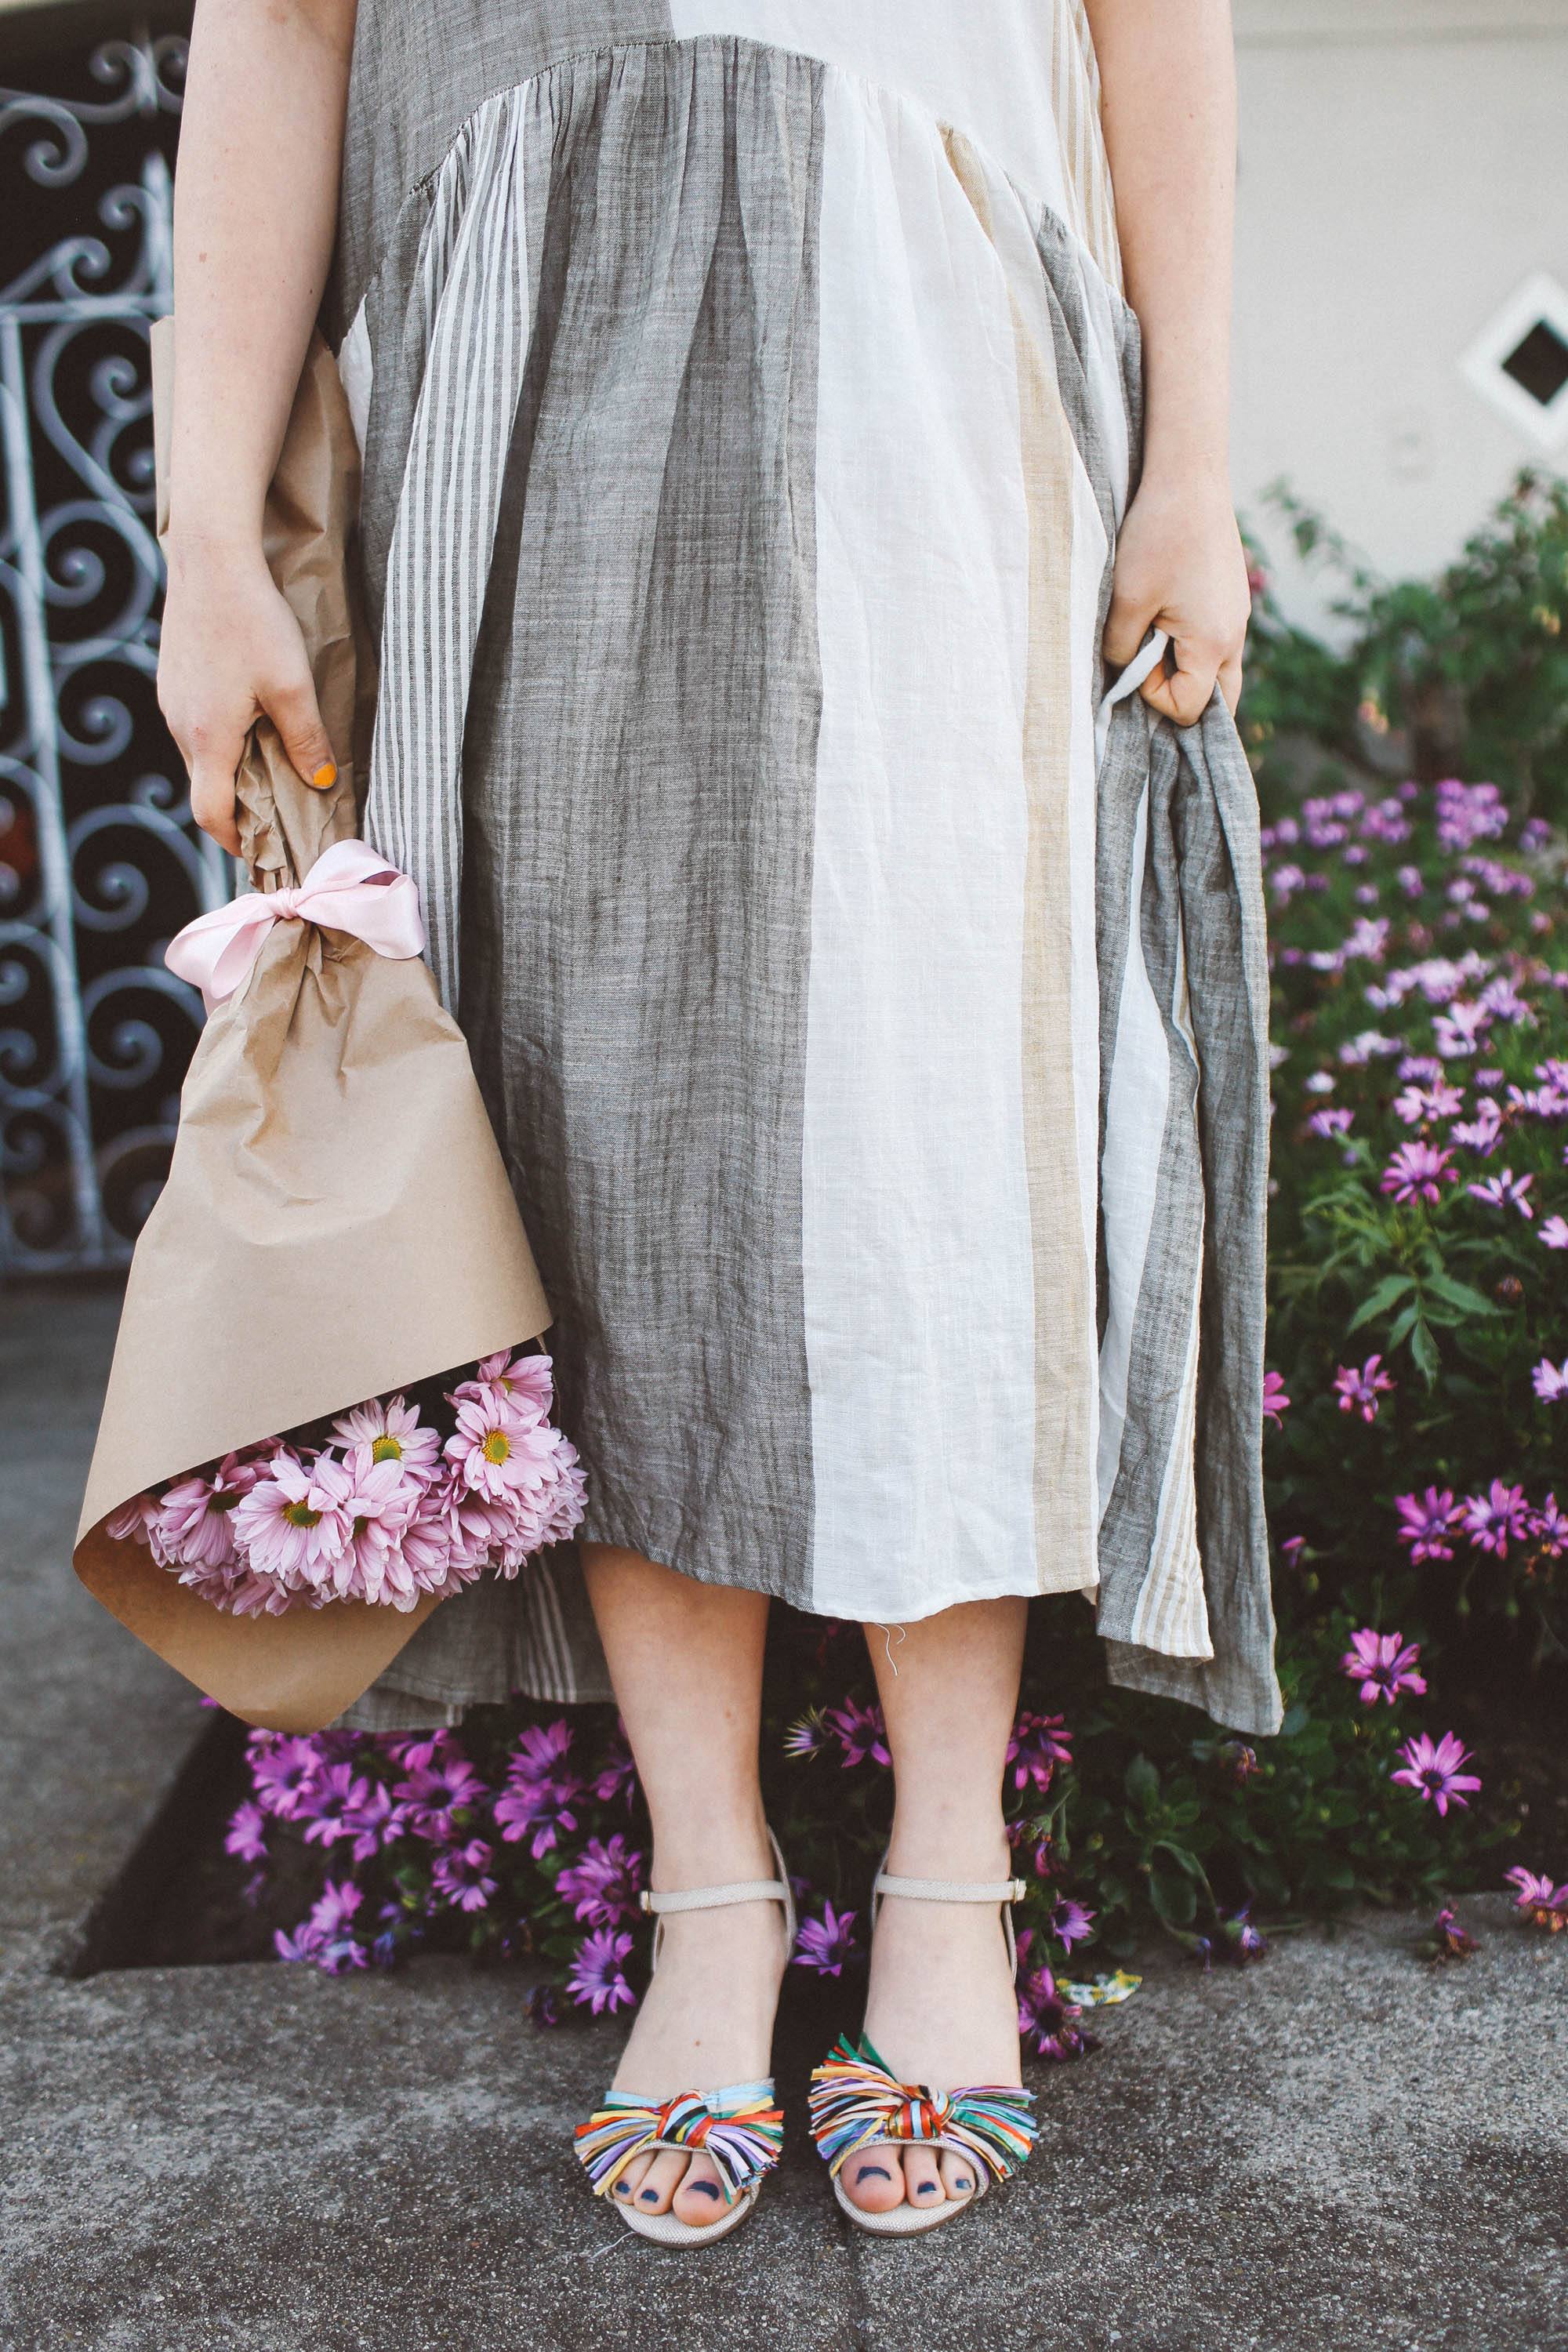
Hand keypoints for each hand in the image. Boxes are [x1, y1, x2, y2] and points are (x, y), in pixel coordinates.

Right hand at [157, 536, 335, 854]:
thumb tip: (321, 782)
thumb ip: (306, 740)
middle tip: (277, 815)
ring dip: (229, 772)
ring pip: (199, 757)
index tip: (262, 850)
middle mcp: (180, 726)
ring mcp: (171, 702)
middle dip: (238, 809)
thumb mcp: (292, 686)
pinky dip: (220, 742)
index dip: (235, 841)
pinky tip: (249, 722)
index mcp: (208, 738)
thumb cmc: (252, 621)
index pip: (210, 814)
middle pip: (203, 788)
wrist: (209, 559)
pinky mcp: (172, 681)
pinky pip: (195, 727)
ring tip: (270, 768)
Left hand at [1103, 467, 1249, 722]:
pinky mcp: (1231, 598)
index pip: (1190, 707)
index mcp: (1213, 643)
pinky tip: (1166, 619)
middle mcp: (1235, 635)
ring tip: (1154, 643)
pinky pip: (1218, 644)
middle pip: (1220, 701)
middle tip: (1148, 672)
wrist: (1190, 477)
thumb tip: (1123, 671)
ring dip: (1187, 672)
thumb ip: (1120, 649)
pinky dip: (1193, 648)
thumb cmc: (1158, 536)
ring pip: (1220, 672)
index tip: (1133, 660)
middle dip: (1182, 699)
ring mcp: (1238, 616)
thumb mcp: (1126, 599)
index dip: (1154, 697)